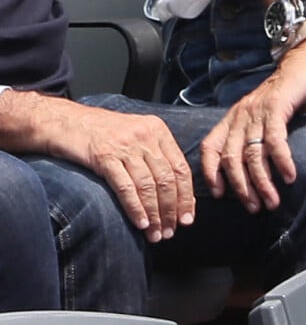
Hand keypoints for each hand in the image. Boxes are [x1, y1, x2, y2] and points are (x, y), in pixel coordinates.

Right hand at [37, 97, 194, 243]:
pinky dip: (135, 208)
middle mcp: (145, 136)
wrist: (68, 121)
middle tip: (171, 231)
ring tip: (156, 234)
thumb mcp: (137, 134)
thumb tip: (176, 192)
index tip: (187, 218)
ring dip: (155, 214)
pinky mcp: (104, 156)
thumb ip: (156, 155)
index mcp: (158, 130)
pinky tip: (141, 223)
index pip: (180, 168)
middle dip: (171, 210)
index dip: (186, 196)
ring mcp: (125, 145)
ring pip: (148, 186)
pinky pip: (125, 187)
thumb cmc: (104, 131)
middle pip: (167, 179)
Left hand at [200, 33, 305, 212]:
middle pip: (230, 157)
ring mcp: (258, 109)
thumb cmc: (288, 94)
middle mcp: (241, 114)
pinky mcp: (278, 105)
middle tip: (254, 207)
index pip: (210, 147)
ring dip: (262, 182)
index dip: (211, 173)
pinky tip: (290, 176)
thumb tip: (256, 172)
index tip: (221, 195)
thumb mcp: (265, 116)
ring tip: (273, 201)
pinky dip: (281, 160)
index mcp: (233, 118)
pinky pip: (275, 139)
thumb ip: (257, 137)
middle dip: (241, 187)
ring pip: (252, 153)